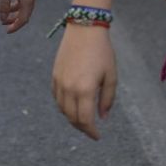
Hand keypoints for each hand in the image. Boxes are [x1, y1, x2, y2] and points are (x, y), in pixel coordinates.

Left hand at [0, 0, 36, 32]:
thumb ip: (4, 5)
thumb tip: (3, 18)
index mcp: (27, 0)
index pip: (23, 19)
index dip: (15, 26)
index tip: (6, 30)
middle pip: (25, 14)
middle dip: (15, 20)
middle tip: (4, 23)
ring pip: (25, 6)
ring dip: (16, 12)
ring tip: (5, 13)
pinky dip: (18, 4)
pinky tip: (10, 1)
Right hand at [51, 24, 117, 138]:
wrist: (84, 29)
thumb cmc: (102, 52)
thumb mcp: (111, 76)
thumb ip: (107, 99)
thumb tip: (103, 117)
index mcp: (85, 90)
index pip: (85, 120)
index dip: (91, 132)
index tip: (98, 136)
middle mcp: (69, 89)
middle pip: (72, 118)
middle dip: (82, 128)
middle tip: (91, 130)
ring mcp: (60, 82)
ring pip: (62, 110)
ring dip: (72, 118)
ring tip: (83, 120)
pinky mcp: (55, 75)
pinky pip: (57, 98)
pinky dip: (64, 107)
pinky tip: (72, 106)